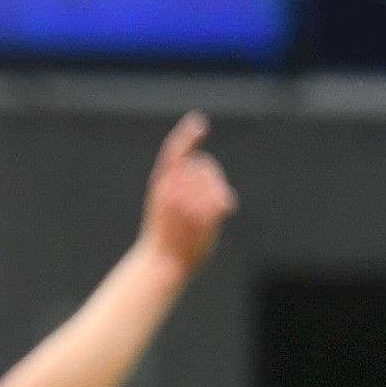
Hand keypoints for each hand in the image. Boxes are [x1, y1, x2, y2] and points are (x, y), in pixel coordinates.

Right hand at [139, 112, 237, 276]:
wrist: (163, 264)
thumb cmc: (165, 236)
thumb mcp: (164, 204)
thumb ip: (180, 184)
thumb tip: (202, 167)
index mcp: (160, 183)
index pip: (175, 151)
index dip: (188, 135)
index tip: (199, 122)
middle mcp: (172, 187)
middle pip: (203, 164)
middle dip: (212, 175)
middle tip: (215, 195)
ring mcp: (187, 200)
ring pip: (214, 180)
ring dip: (218, 191)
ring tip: (210, 212)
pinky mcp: (203, 213)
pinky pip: (222, 197)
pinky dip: (225, 203)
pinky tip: (224, 212)